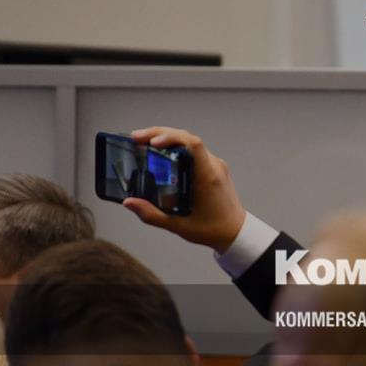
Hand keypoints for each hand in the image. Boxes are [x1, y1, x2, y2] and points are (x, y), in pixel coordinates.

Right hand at [121, 126, 245, 253]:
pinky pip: (194, 151)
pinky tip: (160, 152)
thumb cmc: (212, 229)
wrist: (236, 231)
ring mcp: (215, 166)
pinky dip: (176, 147)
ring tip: (144, 141)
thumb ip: (152, 215)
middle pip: (188, 138)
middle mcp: (213, 166)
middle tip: (136, 137)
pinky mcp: (214, 168)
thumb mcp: (179, 226)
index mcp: (206, 177)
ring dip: (168, 138)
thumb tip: (129, 203)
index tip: (152, 142)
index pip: (193, 145)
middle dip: (160, 133)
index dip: (172, 137)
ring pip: (190, 143)